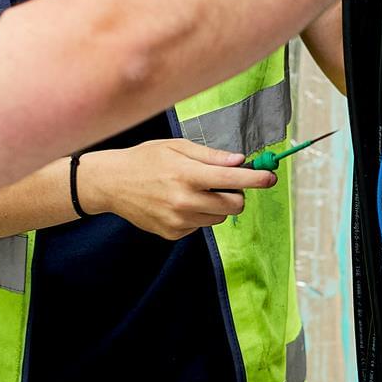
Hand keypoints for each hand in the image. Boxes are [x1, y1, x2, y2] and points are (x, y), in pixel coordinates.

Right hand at [75, 138, 277, 239]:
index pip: (233, 180)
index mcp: (187, 174)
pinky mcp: (172, 233)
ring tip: (194, 191)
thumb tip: (240, 161)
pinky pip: (200, 225)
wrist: (111, 183)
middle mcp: (184, 200)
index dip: (256, 179)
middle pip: (233, 205)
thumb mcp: (176, 147)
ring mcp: (178, 220)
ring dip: (217, 204)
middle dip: (237, 194)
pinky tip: (178, 202)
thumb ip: (210, 156)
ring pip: (219, 217)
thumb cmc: (145, 160)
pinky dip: (198, 215)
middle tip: (225, 183)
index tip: (270, 177)